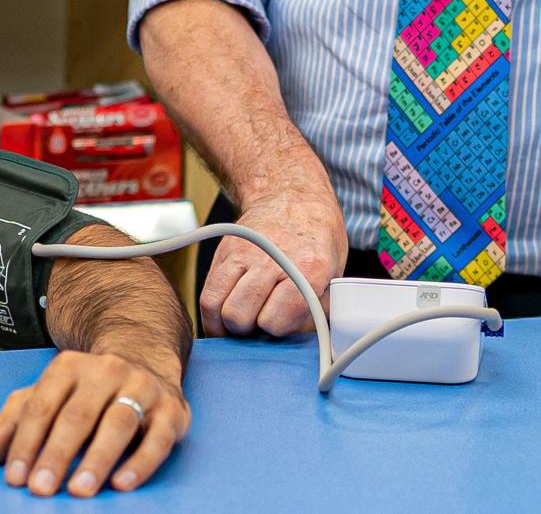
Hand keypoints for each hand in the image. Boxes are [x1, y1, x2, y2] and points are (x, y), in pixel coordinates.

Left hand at [0, 350, 190, 497]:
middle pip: (77, 415)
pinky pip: (157, 438)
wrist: (145, 362)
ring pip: (118, 423)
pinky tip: (121, 483)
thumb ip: (17, 419)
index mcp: (69, 366)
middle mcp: (106, 371)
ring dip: (97, 458)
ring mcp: (141, 388)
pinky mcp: (172, 410)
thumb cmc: (87, 390)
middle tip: (41, 488)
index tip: (15, 477)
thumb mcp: (48, 395)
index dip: (26, 442)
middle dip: (56, 454)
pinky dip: (140, 462)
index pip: (42, 405)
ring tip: (79, 489)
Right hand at [200, 188, 347, 336]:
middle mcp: (272, 260)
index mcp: (308, 268)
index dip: (276, 332)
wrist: (292, 194)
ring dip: (227, 324)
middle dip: (248, 331)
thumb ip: (316, 311)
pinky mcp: (223, 252)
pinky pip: (206, 294)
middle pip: (239, 316)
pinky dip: (212, 314)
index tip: (281, 329)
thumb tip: (296, 345)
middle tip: (259, 326)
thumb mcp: (333, 275)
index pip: (274, 321)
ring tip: (242, 323)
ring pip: (217, 307)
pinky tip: (225, 318)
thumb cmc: (317, 240)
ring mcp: (243, 254)